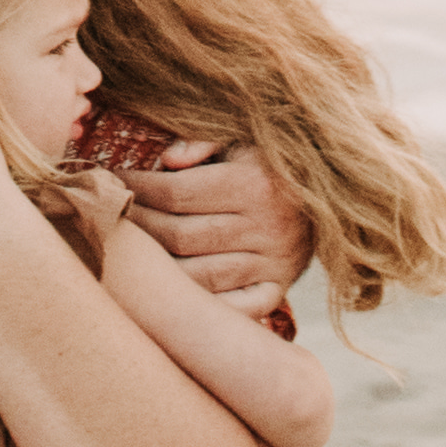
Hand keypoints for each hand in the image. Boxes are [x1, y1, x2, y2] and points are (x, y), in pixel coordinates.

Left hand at [125, 137, 314, 308]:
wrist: (335, 198)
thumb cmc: (273, 161)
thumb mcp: (245, 138)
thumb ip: (204, 141)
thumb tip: (166, 160)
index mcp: (254, 184)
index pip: (176, 192)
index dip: (136, 189)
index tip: (111, 183)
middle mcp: (267, 227)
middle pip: (179, 236)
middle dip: (137, 226)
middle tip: (110, 217)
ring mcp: (273, 264)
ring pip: (197, 277)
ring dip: (155, 269)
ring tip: (126, 254)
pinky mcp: (277, 289)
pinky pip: (230, 308)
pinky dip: (197, 306)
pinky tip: (165, 294)